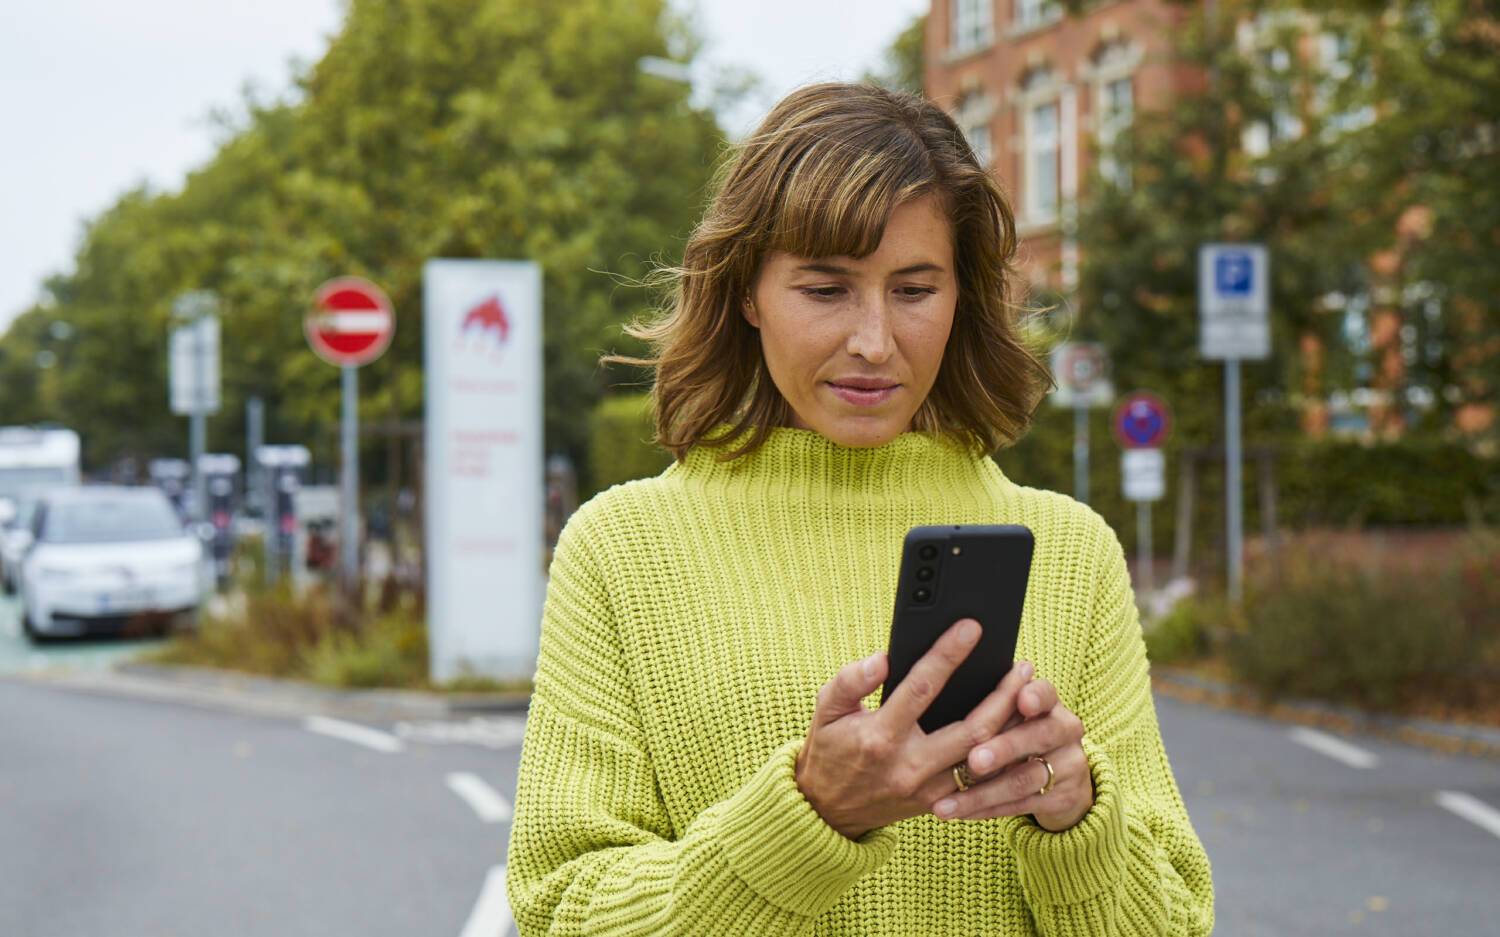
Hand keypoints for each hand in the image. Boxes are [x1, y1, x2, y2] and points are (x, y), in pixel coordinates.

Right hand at [795, 620, 1034, 839]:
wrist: (828, 811)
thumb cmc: (830, 750)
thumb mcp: (826, 710)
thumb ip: (850, 681)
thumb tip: (883, 658)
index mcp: (881, 736)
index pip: (922, 688)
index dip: (948, 655)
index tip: (971, 628)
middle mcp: (910, 766)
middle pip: (974, 728)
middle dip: (1005, 694)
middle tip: (1022, 666)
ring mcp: (929, 790)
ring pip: (986, 757)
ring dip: (1013, 725)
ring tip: (1029, 694)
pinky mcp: (940, 803)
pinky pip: (982, 780)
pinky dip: (1004, 755)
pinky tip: (1018, 730)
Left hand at [931, 676, 1092, 831]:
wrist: (1060, 775)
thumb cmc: (1017, 731)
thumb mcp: (1011, 714)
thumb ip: (990, 703)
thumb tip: (936, 687)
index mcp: (1050, 702)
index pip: (1046, 693)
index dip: (1035, 696)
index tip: (1022, 700)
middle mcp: (1066, 730)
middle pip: (1037, 737)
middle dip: (1002, 749)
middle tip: (973, 760)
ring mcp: (1069, 765)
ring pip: (1024, 780)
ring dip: (982, 792)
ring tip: (945, 802)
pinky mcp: (1064, 797)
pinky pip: (1020, 805)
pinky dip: (986, 809)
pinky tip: (958, 812)